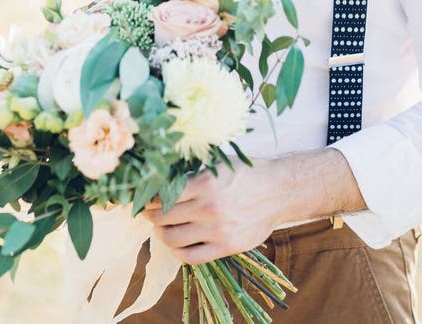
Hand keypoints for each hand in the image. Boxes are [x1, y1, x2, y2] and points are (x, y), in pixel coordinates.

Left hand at [141, 159, 282, 264]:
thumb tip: (161, 181)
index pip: (162, 195)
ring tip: (161, 227)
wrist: (278, 191)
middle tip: (147, 212)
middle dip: (150, 215)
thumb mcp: (217, 165)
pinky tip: (176, 243)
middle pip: (163, 217)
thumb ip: (191, 175)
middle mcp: (208, 208)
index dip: (148, 198)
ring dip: (161, 234)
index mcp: (204, 183)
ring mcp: (217, 230)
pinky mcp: (226, 247)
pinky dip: (177, 252)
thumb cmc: (246, 173)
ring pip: (172, 239)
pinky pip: (191, 257)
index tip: (143, 198)